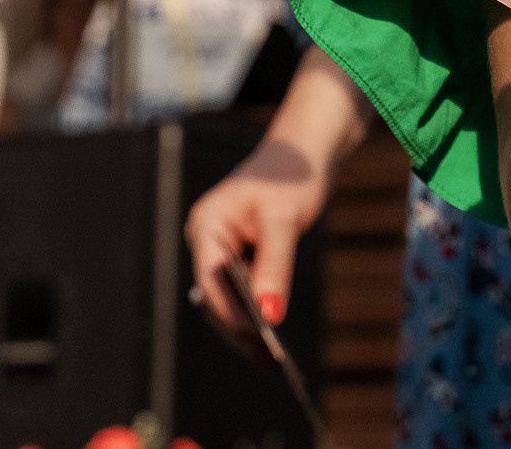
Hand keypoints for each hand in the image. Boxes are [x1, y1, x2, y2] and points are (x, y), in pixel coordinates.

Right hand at [183, 47, 369, 338]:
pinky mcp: (237, 250)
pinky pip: (241, 286)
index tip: (258, 342)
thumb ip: (275, 268)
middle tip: (269, 360)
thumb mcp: (285, 221)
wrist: (304, 151)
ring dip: (248, 322)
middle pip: (216, 293)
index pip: (212, 281)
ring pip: (228, 294)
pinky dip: (256, 307)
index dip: (233, 314)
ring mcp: (220, 245)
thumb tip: (270, 316)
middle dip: (240, 326)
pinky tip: (272, 329)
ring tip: (272, 356)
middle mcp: (206, 236)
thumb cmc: (292, 176)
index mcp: (206, 225)